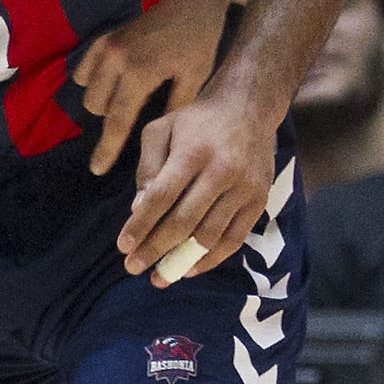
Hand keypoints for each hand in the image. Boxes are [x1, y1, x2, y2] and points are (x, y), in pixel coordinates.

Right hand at [71, 0, 250, 174]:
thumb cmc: (200, 34)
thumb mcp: (195, 75)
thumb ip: (174, 108)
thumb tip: (160, 136)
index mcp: (140, 73)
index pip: (117, 122)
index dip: (107, 149)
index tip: (97, 169)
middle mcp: (116, 59)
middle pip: (98, 108)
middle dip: (113, 118)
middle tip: (137, 116)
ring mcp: (106, 45)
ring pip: (88, 90)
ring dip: (104, 99)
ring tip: (130, 96)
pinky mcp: (104, 34)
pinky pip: (85, 67)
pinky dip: (95, 78)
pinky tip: (116, 79)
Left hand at [115, 85, 279, 279]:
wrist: (248, 108)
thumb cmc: (197, 121)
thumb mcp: (162, 129)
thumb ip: (147, 167)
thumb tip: (139, 209)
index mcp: (193, 151)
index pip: (162, 195)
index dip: (141, 224)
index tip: (123, 246)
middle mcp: (221, 170)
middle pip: (184, 220)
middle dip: (155, 248)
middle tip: (133, 267)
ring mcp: (244, 188)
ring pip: (210, 236)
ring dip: (181, 261)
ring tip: (159, 276)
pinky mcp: (259, 200)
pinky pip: (235, 239)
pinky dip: (211, 259)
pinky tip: (190, 268)